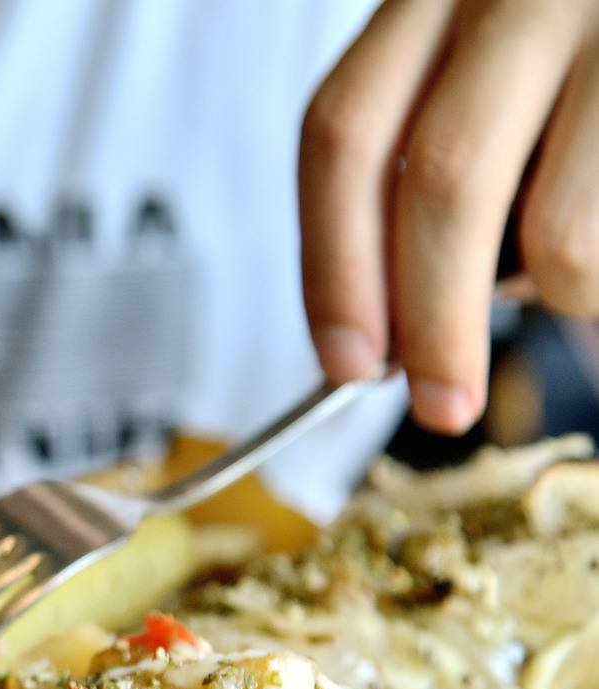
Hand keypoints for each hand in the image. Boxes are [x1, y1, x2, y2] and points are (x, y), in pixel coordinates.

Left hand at [300, 0, 598, 433]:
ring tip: (570, 269)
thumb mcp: (479, 82)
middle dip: (432, 321)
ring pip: (560, 233)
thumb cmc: (570, 67)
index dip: (333, 267)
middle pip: (441, 183)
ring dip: (554, 292)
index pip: (343, 136)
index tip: (346, 363)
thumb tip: (388, 337)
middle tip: (440, 405)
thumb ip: (425, 176)